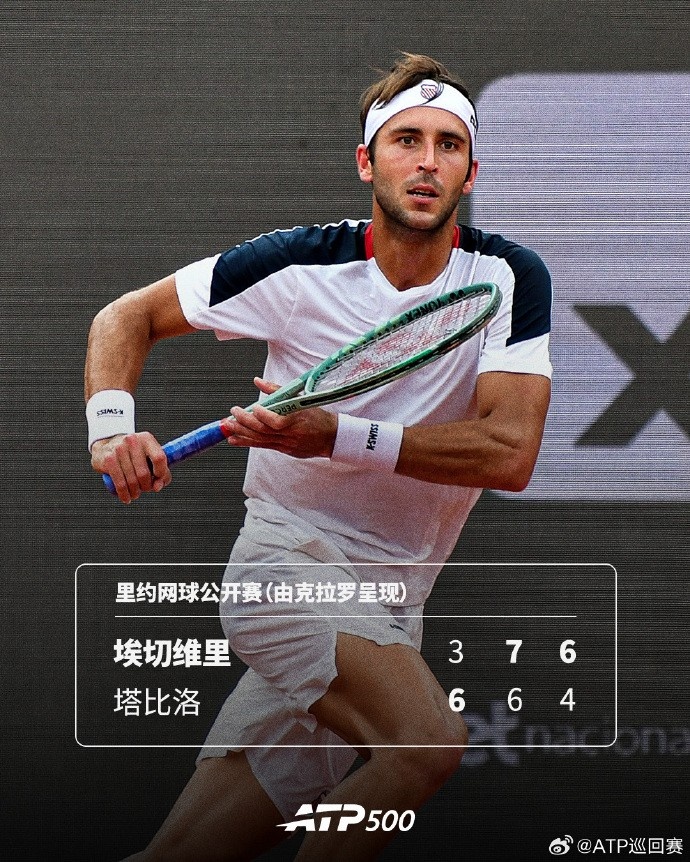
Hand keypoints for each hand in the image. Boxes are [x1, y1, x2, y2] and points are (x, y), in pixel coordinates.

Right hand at [91, 431, 170, 502]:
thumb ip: (161, 472)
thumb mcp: (149, 457)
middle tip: (145, 489)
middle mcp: (132, 441)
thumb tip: (157, 487)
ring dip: (135, 492)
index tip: (158, 480)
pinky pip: (120, 483)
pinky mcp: (109, 460)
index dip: (161, 473)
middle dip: (146, 486)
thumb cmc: (133, 454)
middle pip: (144, 473)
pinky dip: (124, 494)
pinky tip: (126, 498)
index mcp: (146, 439)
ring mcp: (119, 449)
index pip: (159, 458)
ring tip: (135, 494)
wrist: (106, 446)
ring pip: (132, 480)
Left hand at [222, 377, 337, 458]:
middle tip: (231, 417)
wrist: (332, 437)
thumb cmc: (317, 416)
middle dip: (245, 424)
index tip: (254, 407)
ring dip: (242, 434)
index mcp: (297, 420)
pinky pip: (263, 446)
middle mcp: (291, 434)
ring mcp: (287, 444)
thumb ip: (278, 390)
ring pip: (260, 440)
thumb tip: (257, 381)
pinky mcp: (284, 450)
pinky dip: (247, 442)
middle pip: (264, 431)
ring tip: (227, 428)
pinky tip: (234, 439)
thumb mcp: (301, 399)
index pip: (277, 421)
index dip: (263, 415)